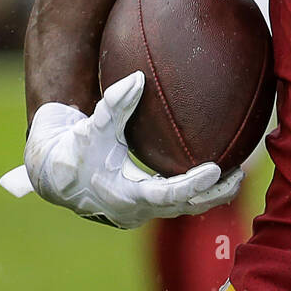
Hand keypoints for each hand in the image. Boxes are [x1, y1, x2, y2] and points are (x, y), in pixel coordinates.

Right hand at [5, 71, 243, 228]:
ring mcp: (140, 212)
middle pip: (183, 208)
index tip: (216, 169)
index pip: (166, 195)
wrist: (51, 172)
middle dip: (212, 194)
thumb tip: (137, 78)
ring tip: (236, 176)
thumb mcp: (91, 126)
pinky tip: (215, 174)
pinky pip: (175, 203)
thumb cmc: (72, 147)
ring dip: (208, 195)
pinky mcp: (142, 207)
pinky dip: (195, 192)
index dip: (192, 184)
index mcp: (124, 195)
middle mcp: (135, 210)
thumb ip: (114, 104)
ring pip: (182, 209)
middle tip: (239, 175)